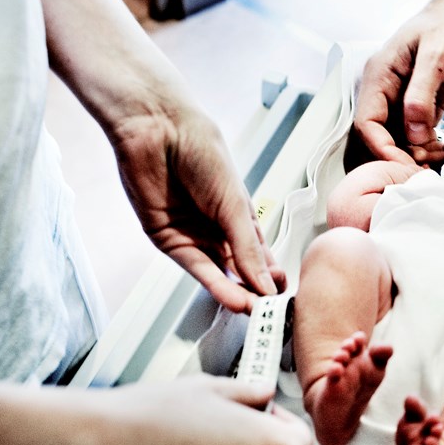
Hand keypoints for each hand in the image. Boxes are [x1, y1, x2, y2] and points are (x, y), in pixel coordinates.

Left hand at [112, 107, 284, 312]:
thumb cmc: (202, 152)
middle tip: (271, 313)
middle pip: (241, 271)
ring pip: (219, 274)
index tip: (285, 298)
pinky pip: (194, 268)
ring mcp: (194, 236)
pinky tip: (232, 297)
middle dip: (256, 291)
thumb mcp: (235, 204)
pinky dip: (214, 285)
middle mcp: (218, 230)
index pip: (261, 257)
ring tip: (254, 311)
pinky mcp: (168, 240)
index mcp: (241, 217)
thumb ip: (249, 248)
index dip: (272, 278)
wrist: (158, 131)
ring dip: (236, 293)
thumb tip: (267, 283)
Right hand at [351, 0, 443, 166]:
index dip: (382, 149)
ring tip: (443, 160)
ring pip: (399, 141)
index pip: (367, 123)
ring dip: (417, 156)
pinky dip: (429, 149)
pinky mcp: (420, 107)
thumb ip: (422, 95)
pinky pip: (416, 136)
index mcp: (379, 76)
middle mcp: (386, 91)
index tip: (405, 167)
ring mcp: (402, 101)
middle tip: (427, 169)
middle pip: (380, 137)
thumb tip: (414, 133)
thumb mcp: (437, 56)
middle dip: (401, 157)